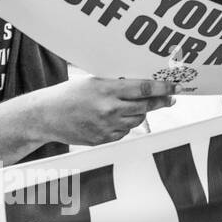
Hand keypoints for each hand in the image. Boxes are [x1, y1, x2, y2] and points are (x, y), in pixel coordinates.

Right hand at [36, 77, 177, 146]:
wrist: (44, 116)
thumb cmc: (69, 94)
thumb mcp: (94, 81)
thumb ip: (118, 83)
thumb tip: (146, 82)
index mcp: (106, 90)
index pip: (144, 89)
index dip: (163, 88)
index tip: (176, 87)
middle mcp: (108, 109)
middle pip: (146, 106)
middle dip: (161, 101)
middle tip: (171, 97)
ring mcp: (106, 127)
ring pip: (137, 120)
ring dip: (140, 112)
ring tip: (131, 105)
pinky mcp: (103, 140)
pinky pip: (124, 131)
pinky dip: (124, 124)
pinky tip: (114, 117)